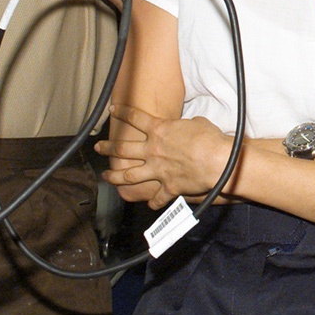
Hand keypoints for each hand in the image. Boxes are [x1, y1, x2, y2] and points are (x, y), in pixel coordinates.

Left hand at [96, 104, 232, 208]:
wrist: (217, 161)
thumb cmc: (209, 138)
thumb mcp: (197, 123)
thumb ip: (184, 126)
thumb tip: (184, 129)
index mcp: (160, 130)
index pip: (136, 118)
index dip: (122, 112)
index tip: (112, 109)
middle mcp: (153, 150)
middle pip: (122, 149)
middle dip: (107, 148)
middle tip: (98, 148)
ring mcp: (157, 170)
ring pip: (128, 175)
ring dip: (114, 176)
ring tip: (106, 177)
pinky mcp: (167, 186)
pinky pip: (156, 197)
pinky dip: (152, 202)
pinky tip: (149, 205)